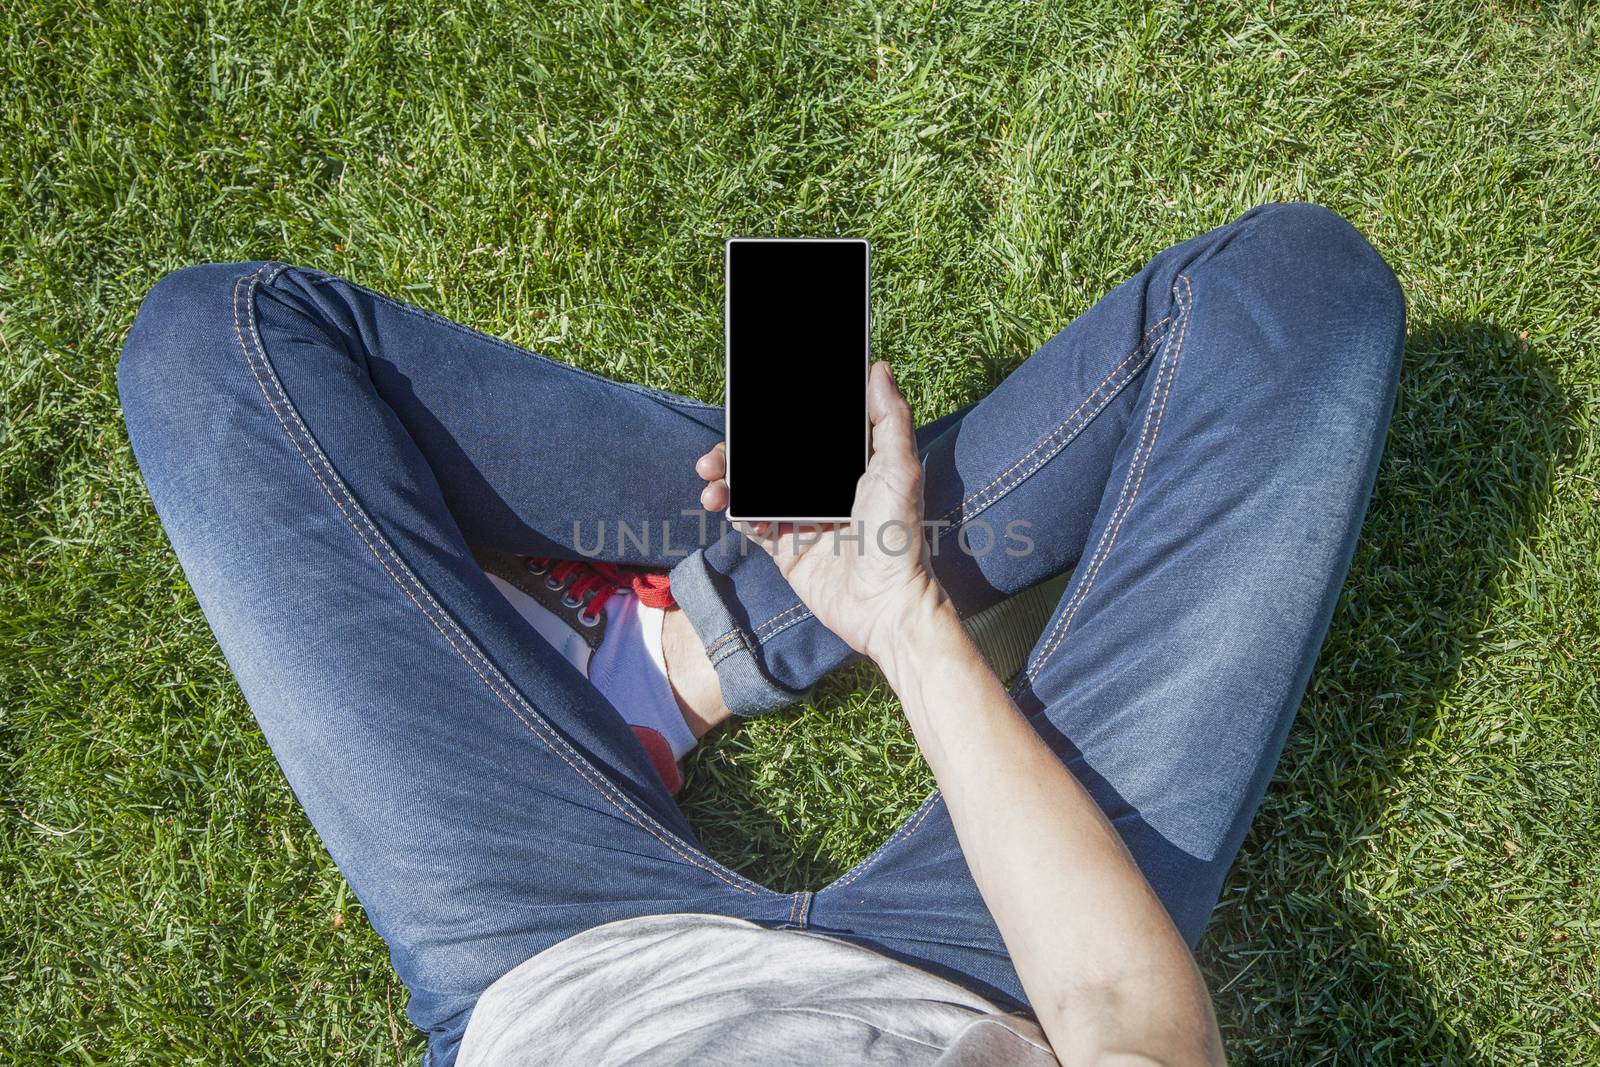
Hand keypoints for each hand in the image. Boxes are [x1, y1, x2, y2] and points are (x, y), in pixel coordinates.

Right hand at [696, 361, 944, 662]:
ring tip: (710, 483)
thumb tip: (878, 368)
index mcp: (846, 463)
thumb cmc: (898, 534)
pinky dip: (734, 511)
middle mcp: (820, 485)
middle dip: (735, 450)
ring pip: (751, 486)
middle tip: (715, 456)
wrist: (883, 603)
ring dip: (725, 479)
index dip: (769, 418)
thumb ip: (889, 417)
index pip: (802, 431)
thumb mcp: (899, 468)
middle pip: (767, 456)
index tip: (745, 404)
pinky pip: (750, 522)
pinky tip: (727, 507)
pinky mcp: (785, 546)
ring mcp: (800, 515)